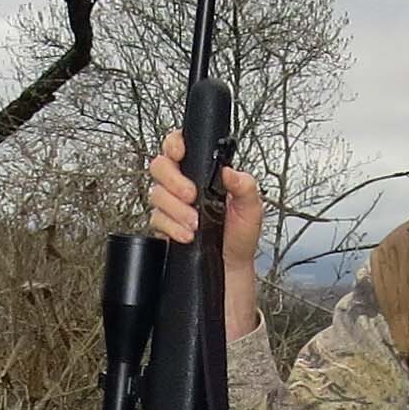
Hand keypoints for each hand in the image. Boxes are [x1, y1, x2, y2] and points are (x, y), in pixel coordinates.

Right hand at [146, 130, 262, 257]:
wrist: (231, 265)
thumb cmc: (240, 234)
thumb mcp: (252, 207)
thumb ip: (245, 185)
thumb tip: (229, 171)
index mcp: (203, 172)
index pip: (180, 145)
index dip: (174, 144)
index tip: (180, 152)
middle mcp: (184, 184)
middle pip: (160, 166)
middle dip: (173, 180)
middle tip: (191, 195)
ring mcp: (172, 204)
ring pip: (157, 194)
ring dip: (176, 209)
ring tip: (196, 222)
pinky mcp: (164, 224)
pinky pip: (156, 219)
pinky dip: (172, 227)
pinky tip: (187, 234)